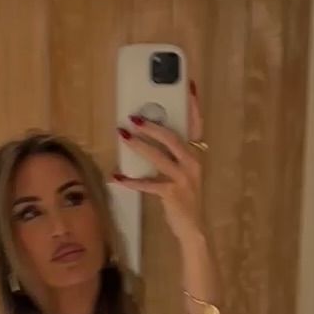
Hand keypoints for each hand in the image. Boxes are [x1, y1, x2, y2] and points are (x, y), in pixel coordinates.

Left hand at [115, 81, 206, 241]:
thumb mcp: (183, 173)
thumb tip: (150, 135)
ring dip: (139, 147)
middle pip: (173, 138)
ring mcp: (184, 179)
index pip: (196, 125)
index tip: (187, 85)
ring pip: (159, 157)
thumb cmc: (184, 198)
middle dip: (153, 126)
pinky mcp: (172, 194)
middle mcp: (193, 164)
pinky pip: (149, 184)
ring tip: (123, 136)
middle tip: (134, 117)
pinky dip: (132, 181)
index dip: (193, 106)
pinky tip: (117, 177)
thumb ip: (173, 155)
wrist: (193, 229)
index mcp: (196, 155)